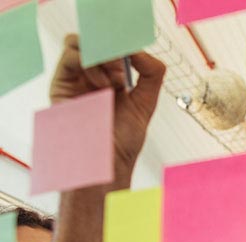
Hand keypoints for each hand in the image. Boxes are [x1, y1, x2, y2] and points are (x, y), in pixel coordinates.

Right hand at [50, 34, 165, 180]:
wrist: (106, 162)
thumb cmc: (124, 141)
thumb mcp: (146, 102)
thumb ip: (151, 74)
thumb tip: (139, 50)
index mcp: (112, 79)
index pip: (114, 47)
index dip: (126, 45)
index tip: (136, 53)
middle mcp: (92, 77)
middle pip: (97, 41)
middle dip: (114, 47)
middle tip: (126, 63)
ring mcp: (76, 80)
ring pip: (82, 43)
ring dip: (102, 54)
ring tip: (115, 78)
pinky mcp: (62, 85)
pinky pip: (70, 56)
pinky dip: (89, 61)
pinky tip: (103, 84)